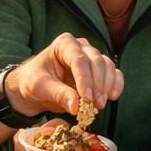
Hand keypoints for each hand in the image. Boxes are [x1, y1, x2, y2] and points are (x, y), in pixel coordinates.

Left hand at [8, 33, 123, 117]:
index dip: (84, 79)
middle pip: (96, 62)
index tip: (86, 98)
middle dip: (98, 84)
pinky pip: (114, 74)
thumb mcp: (40, 87)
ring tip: (100, 105)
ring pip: (108, 67)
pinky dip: (116, 85)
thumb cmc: (34, 82)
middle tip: (95, 104)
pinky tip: (112, 97)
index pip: (78, 59)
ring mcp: (92, 57)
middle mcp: (81, 47)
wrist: (36, 88)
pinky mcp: (99, 70)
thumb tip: (76, 106)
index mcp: (64, 44)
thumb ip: (58, 94)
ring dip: (107, 86)